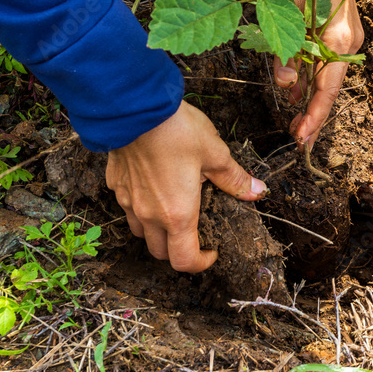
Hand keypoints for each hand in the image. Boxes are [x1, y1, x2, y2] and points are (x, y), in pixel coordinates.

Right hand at [105, 101, 266, 272]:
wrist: (134, 107)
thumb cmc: (177, 131)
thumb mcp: (215, 153)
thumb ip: (234, 178)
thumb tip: (257, 191)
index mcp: (177, 214)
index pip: (184, 261)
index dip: (200, 263)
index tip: (212, 251)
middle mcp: (149, 215)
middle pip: (160, 251)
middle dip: (179, 250)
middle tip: (196, 232)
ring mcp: (128, 200)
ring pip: (140, 232)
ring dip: (157, 231)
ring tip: (174, 209)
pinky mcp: (115, 183)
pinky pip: (128, 206)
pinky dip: (141, 206)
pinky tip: (153, 185)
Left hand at [275, 0, 364, 148]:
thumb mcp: (286, 4)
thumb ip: (284, 46)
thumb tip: (286, 84)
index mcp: (339, 37)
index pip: (328, 86)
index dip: (315, 115)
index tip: (302, 137)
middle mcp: (348, 43)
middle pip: (331, 89)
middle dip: (315, 117)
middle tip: (298, 142)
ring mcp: (347, 40)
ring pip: (328, 80)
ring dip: (311, 102)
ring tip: (296, 126)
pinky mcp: (340, 37)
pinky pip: (326, 66)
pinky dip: (312, 83)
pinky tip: (297, 97)